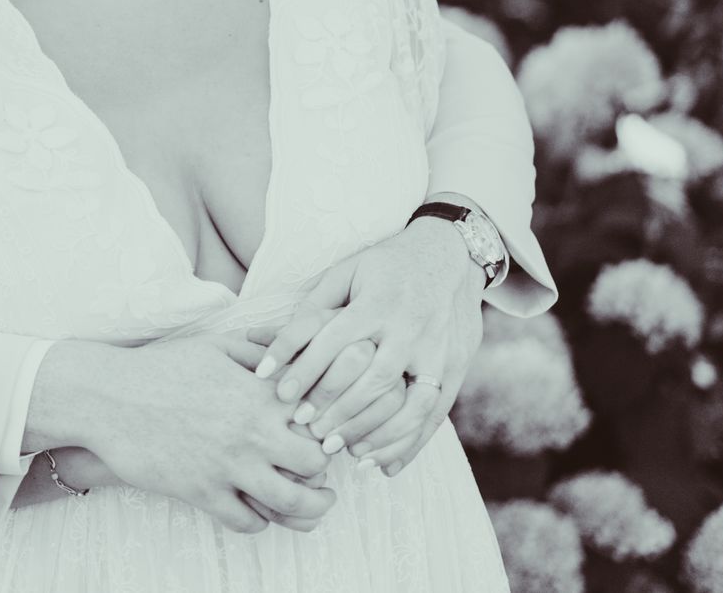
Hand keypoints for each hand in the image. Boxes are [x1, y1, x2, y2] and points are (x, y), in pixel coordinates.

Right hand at [39, 334, 335, 533]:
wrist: (109, 397)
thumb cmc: (161, 367)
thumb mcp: (213, 345)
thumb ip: (257, 349)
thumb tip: (288, 353)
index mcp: (258, 393)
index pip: (320, 418)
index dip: (329, 428)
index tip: (324, 435)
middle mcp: (250, 431)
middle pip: (315, 465)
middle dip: (324, 473)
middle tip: (320, 477)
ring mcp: (228, 465)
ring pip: (291, 503)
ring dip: (307, 509)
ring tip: (310, 506)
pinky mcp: (202, 492)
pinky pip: (248, 521)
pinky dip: (259, 520)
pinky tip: (256, 508)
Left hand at [248, 221, 483, 475]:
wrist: (450, 256)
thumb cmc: (385, 265)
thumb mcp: (348, 272)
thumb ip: (314, 304)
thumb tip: (268, 335)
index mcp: (378, 302)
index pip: (334, 339)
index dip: (303, 367)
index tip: (276, 392)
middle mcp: (409, 328)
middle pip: (371, 377)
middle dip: (335, 407)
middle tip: (302, 427)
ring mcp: (436, 352)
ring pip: (406, 403)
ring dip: (371, 432)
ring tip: (336, 450)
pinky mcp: (454, 369)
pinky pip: (434, 415)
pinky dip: (409, 444)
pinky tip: (382, 466)